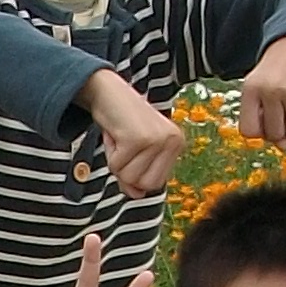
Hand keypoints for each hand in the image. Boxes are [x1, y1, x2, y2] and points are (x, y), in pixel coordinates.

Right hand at [81, 69, 184, 197]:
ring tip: (119, 138)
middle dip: (127, 171)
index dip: (136, 173)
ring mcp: (157, 139)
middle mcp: (172, 141)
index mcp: (176, 143)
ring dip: (116, 161)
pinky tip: (114, 134)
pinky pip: (117, 166)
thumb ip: (136, 174)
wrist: (109, 91)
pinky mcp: (139, 139)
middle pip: (145, 184)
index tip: (131, 152)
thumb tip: (137, 195)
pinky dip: (109, 153)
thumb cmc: (121, 120)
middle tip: (123, 147)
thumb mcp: (134, 150)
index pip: (156, 183)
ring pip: (130, 177)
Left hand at [236, 33, 285, 147]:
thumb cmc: (273, 73)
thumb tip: (285, 147)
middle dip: (276, 129)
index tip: (262, 117)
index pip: (248, 132)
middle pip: (272, 135)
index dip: (256, 130)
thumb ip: (265, 122)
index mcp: (251, 88)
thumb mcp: (259, 91)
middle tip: (279, 111)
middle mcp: (271, 91)